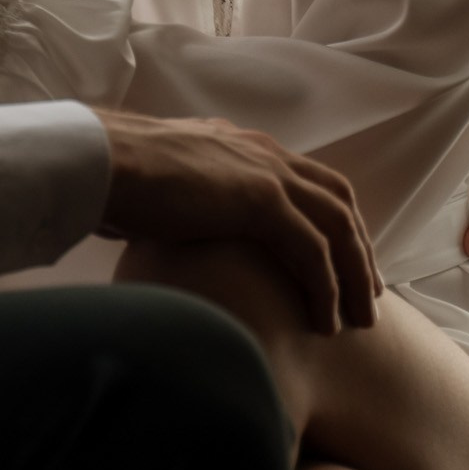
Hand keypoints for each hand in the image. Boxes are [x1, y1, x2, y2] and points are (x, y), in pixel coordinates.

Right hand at [95, 111, 380, 338]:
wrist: (100, 161)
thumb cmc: (114, 178)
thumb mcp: (164, 185)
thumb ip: (185, 200)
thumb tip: (177, 229)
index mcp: (242, 146)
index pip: (309, 181)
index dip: (334, 222)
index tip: (343, 264)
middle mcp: (264, 153)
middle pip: (338, 201)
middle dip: (360, 250)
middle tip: (369, 296)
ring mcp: (266, 172)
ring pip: (338, 227)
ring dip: (355, 276)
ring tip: (359, 320)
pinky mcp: (261, 200)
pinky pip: (313, 250)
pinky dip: (327, 288)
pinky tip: (325, 323)